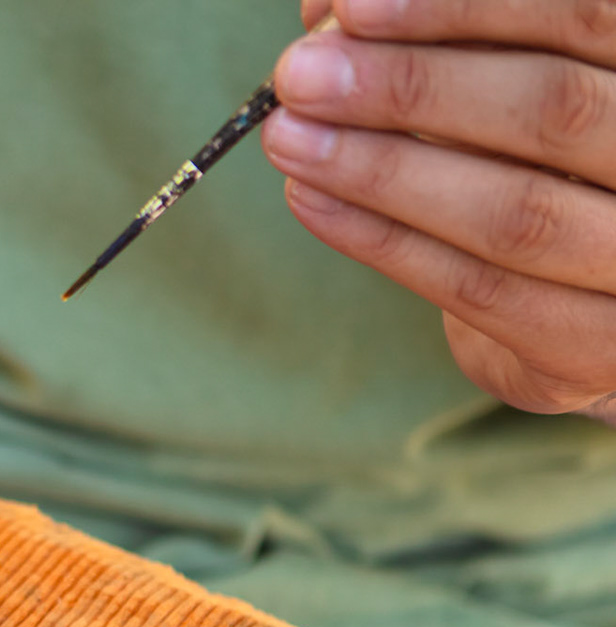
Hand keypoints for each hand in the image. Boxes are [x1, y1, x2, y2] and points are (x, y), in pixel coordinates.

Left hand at [264, 0, 615, 421]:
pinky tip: (310, 199)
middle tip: (299, 76)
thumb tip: (328, 12)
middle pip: (555, 110)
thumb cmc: (548, 159)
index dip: (467, 8)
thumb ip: (444, 42)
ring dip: (384, 171)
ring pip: (516, 211)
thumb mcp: (510, 81)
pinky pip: (478, 289)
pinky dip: (383, 240)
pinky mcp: (597, 344)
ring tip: (288, 136)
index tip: (351, 6)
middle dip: (413, 89)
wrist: (592, 299)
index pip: (589, 17)